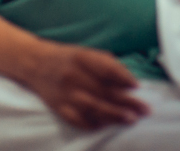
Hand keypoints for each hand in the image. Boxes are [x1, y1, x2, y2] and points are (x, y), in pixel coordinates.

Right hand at [23, 42, 148, 129]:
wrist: (34, 63)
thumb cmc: (67, 58)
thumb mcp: (85, 52)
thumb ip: (106, 64)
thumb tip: (128, 81)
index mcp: (81, 58)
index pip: (106, 68)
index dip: (123, 77)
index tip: (137, 86)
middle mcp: (73, 76)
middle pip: (104, 91)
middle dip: (127, 101)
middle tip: (145, 109)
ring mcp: (65, 93)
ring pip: (93, 107)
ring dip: (114, 114)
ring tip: (131, 119)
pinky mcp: (59, 107)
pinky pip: (78, 119)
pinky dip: (93, 124)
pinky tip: (106, 126)